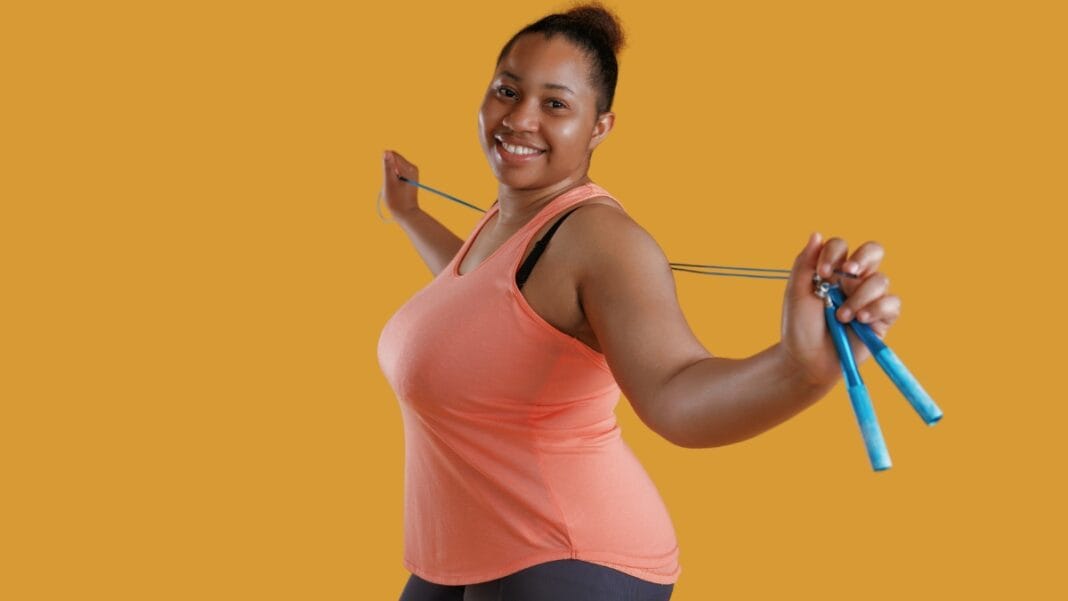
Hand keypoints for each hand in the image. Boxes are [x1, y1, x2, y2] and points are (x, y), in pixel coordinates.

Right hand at [381, 150, 420, 216]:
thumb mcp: (389, 182)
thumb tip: (386, 151)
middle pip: (394, 160)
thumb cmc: (396, 200)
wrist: (406, 214)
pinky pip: (397, 173)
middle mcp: (413, 168)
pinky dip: (393, 180)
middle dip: (388, 171)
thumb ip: (387, 166)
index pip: (392, 155)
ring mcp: (412, 173)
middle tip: (392, 185)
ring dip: (390, 176)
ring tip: (394, 187)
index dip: (386, 165)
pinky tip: (396, 189)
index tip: (389, 178)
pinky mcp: (410, 178)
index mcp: (409, 167)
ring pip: (395, 167)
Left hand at [780, 233, 901, 386]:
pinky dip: (877, 309)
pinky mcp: (882, 318)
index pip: (841, 246)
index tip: (822, 274)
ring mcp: (869, 298)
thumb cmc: (799, 328)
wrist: (807, 361)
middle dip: (863, 258)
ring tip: (842, 317)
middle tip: (848, 272)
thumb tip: (816, 234)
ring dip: (860, 297)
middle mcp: (853, 280)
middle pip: (873, 251)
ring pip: (880, 280)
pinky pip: (892, 303)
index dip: (834, 254)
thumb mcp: (796, 294)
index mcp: (832, 270)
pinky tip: (860, 321)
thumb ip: (805, 264)